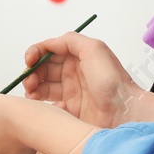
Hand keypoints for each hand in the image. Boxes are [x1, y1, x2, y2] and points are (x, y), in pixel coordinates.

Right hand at [20, 32, 143, 128]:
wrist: (124, 112)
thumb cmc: (112, 81)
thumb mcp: (94, 49)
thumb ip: (70, 40)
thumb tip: (49, 43)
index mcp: (78, 57)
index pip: (49, 50)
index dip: (35, 53)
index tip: (29, 61)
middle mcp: (73, 73)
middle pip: (42, 69)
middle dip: (32, 73)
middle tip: (31, 82)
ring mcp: (71, 92)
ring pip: (42, 88)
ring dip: (33, 89)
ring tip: (33, 95)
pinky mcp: (70, 111)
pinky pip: (50, 106)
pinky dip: (45, 106)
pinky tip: (52, 108)